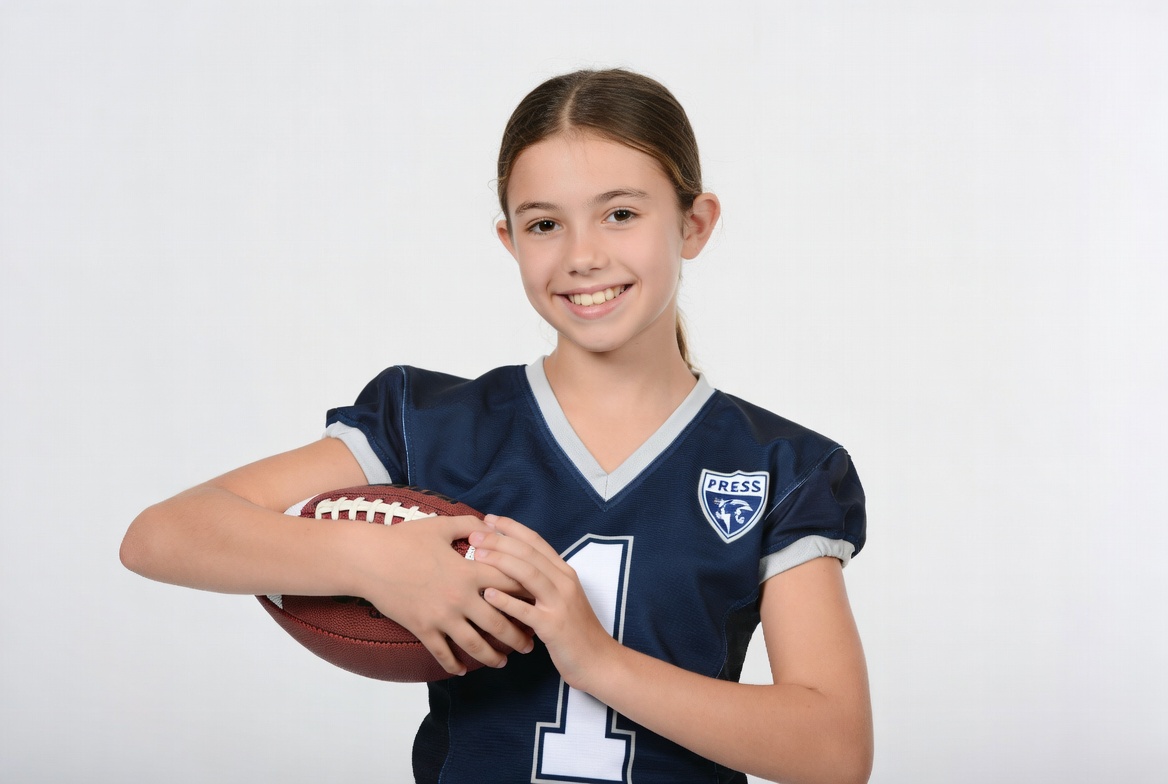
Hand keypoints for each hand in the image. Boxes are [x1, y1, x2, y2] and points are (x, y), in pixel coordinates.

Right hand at [347, 513, 533, 675]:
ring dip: (492, 656)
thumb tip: (491, 526)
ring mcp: (441, 616)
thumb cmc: (405, 539)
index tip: (540, 603)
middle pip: (498, 623)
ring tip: (502, 662)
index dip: (528, 594)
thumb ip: (470, 525)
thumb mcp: (441, 526)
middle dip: (518, 636)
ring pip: (474, 644)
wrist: (369, 559)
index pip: (509, 585)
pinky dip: (453, 664)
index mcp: (469, 571)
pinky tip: (461, 670)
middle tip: (530, 644)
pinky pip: (441, 652)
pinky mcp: (422, 628)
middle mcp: (460, 597)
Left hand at [469, 515, 621, 691]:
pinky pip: (527, 611)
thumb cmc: (575, 631)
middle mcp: (565, 582)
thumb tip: (512, 567)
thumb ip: (543, 581)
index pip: (537, 542)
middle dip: (500, 540)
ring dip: (501, 562)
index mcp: (565, 573)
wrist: (599, 661)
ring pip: (529, 574)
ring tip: (477, 555)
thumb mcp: (562, 599)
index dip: (512, 528)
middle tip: (474, 534)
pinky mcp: (554, 627)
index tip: (489, 519)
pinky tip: (488, 595)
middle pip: (530, 553)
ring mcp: (560, 604)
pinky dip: (506, 601)